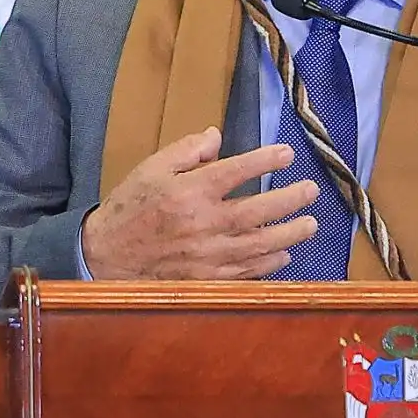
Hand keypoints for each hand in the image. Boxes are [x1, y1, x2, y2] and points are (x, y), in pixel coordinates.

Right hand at [80, 127, 318, 279]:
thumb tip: (216, 137)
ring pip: (258, 245)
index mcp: (190, 192)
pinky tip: (284, 256)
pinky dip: (268, 266)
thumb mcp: (151, 168)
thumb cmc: (130, 207)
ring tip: (310, 224)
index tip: (287, 153)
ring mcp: (207, 256)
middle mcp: (204, 224)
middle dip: (289, 200)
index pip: (237, 171)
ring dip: (289, 235)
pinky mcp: (206, 279)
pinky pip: (245, 274)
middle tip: (311, 191)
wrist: (106, 255)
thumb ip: (186, 151)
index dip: (266, 160)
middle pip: (258, 212)